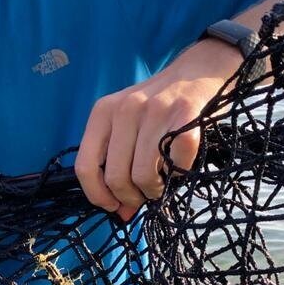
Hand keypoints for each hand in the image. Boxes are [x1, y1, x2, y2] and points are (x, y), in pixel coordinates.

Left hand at [75, 38, 240, 219]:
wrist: (198, 70)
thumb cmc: (159, 109)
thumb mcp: (128, 128)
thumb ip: (118, 165)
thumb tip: (121, 214)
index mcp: (103, 112)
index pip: (84, 166)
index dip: (98, 196)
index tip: (113, 206)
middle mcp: (125, 108)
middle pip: (115, 177)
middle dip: (131, 197)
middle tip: (144, 194)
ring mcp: (155, 110)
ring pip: (142, 175)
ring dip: (154, 189)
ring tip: (161, 182)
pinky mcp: (185, 113)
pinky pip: (176, 162)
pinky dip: (178, 174)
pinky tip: (179, 167)